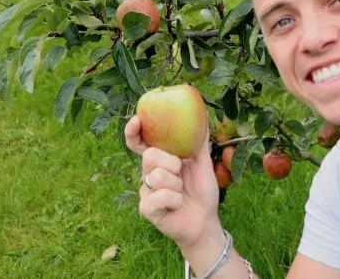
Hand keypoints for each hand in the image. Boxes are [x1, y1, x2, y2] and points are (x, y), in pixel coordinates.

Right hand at [125, 115, 221, 250]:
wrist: (205, 221)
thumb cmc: (202, 191)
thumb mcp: (203, 163)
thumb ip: (199, 142)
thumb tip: (202, 117)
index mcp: (160, 160)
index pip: (140, 143)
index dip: (133, 131)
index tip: (136, 120)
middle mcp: (149, 173)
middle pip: (150, 155)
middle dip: (171, 163)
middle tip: (181, 173)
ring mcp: (146, 191)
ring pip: (156, 177)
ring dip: (177, 185)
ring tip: (182, 193)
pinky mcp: (146, 209)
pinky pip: (159, 196)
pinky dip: (175, 200)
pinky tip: (177, 205)